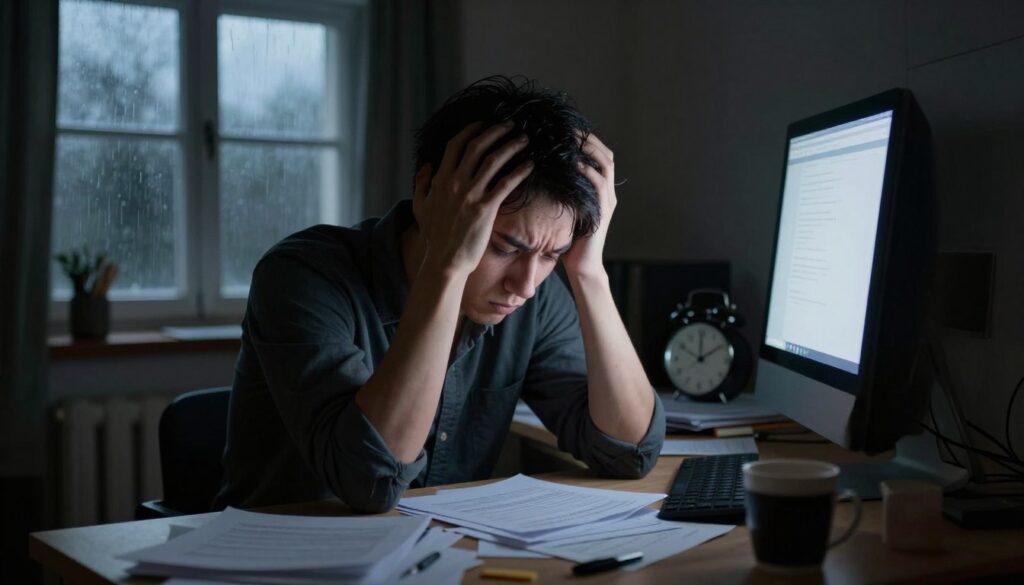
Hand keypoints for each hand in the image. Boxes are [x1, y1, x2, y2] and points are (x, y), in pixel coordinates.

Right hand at [412, 122, 532, 275]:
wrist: (445, 260)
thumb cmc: (434, 236)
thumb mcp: (420, 207)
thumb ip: (422, 183)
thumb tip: (426, 165)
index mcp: (440, 180)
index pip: (455, 146)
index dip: (471, 131)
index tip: (484, 123)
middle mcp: (455, 183)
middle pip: (477, 147)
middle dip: (495, 132)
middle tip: (510, 126)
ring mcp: (470, 195)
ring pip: (493, 161)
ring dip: (510, 146)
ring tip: (523, 140)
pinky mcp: (485, 209)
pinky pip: (506, 183)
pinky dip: (519, 171)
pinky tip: (529, 165)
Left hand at [562, 133, 615, 278]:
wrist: (582, 267)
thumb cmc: (569, 242)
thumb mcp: (565, 210)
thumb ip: (561, 193)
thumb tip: (541, 175)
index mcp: (600, 192)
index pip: (599, 157)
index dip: (587, 141)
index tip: (568, 129)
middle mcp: (607, 193)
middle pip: (606, 156)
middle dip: (590, 139)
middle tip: (570, 128)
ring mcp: (607, 202)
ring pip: (606, 166)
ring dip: (590, 149)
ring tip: (573, 138)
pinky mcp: (603, 212)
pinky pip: (599, 185)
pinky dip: (588, 171)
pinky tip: (575, 162)